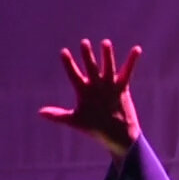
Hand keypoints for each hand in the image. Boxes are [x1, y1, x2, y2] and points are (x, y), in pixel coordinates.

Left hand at [39, 39, 142, 156]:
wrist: (117, 136)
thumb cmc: (95, 129)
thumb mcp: (76, 121)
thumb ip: (59, 115)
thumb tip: (40, 112)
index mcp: (83, 91)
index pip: (74, 74)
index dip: (69, 64)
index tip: (64, 52)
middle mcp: (95, 85)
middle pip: (90, 67)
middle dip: (87, 56)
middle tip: (84, 43)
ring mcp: (109, 85)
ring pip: (107, 67)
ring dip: (107, 55)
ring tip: (105, 43)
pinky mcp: (122, 88)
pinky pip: (128, 72)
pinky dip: (132, 61)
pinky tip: (137, 49)